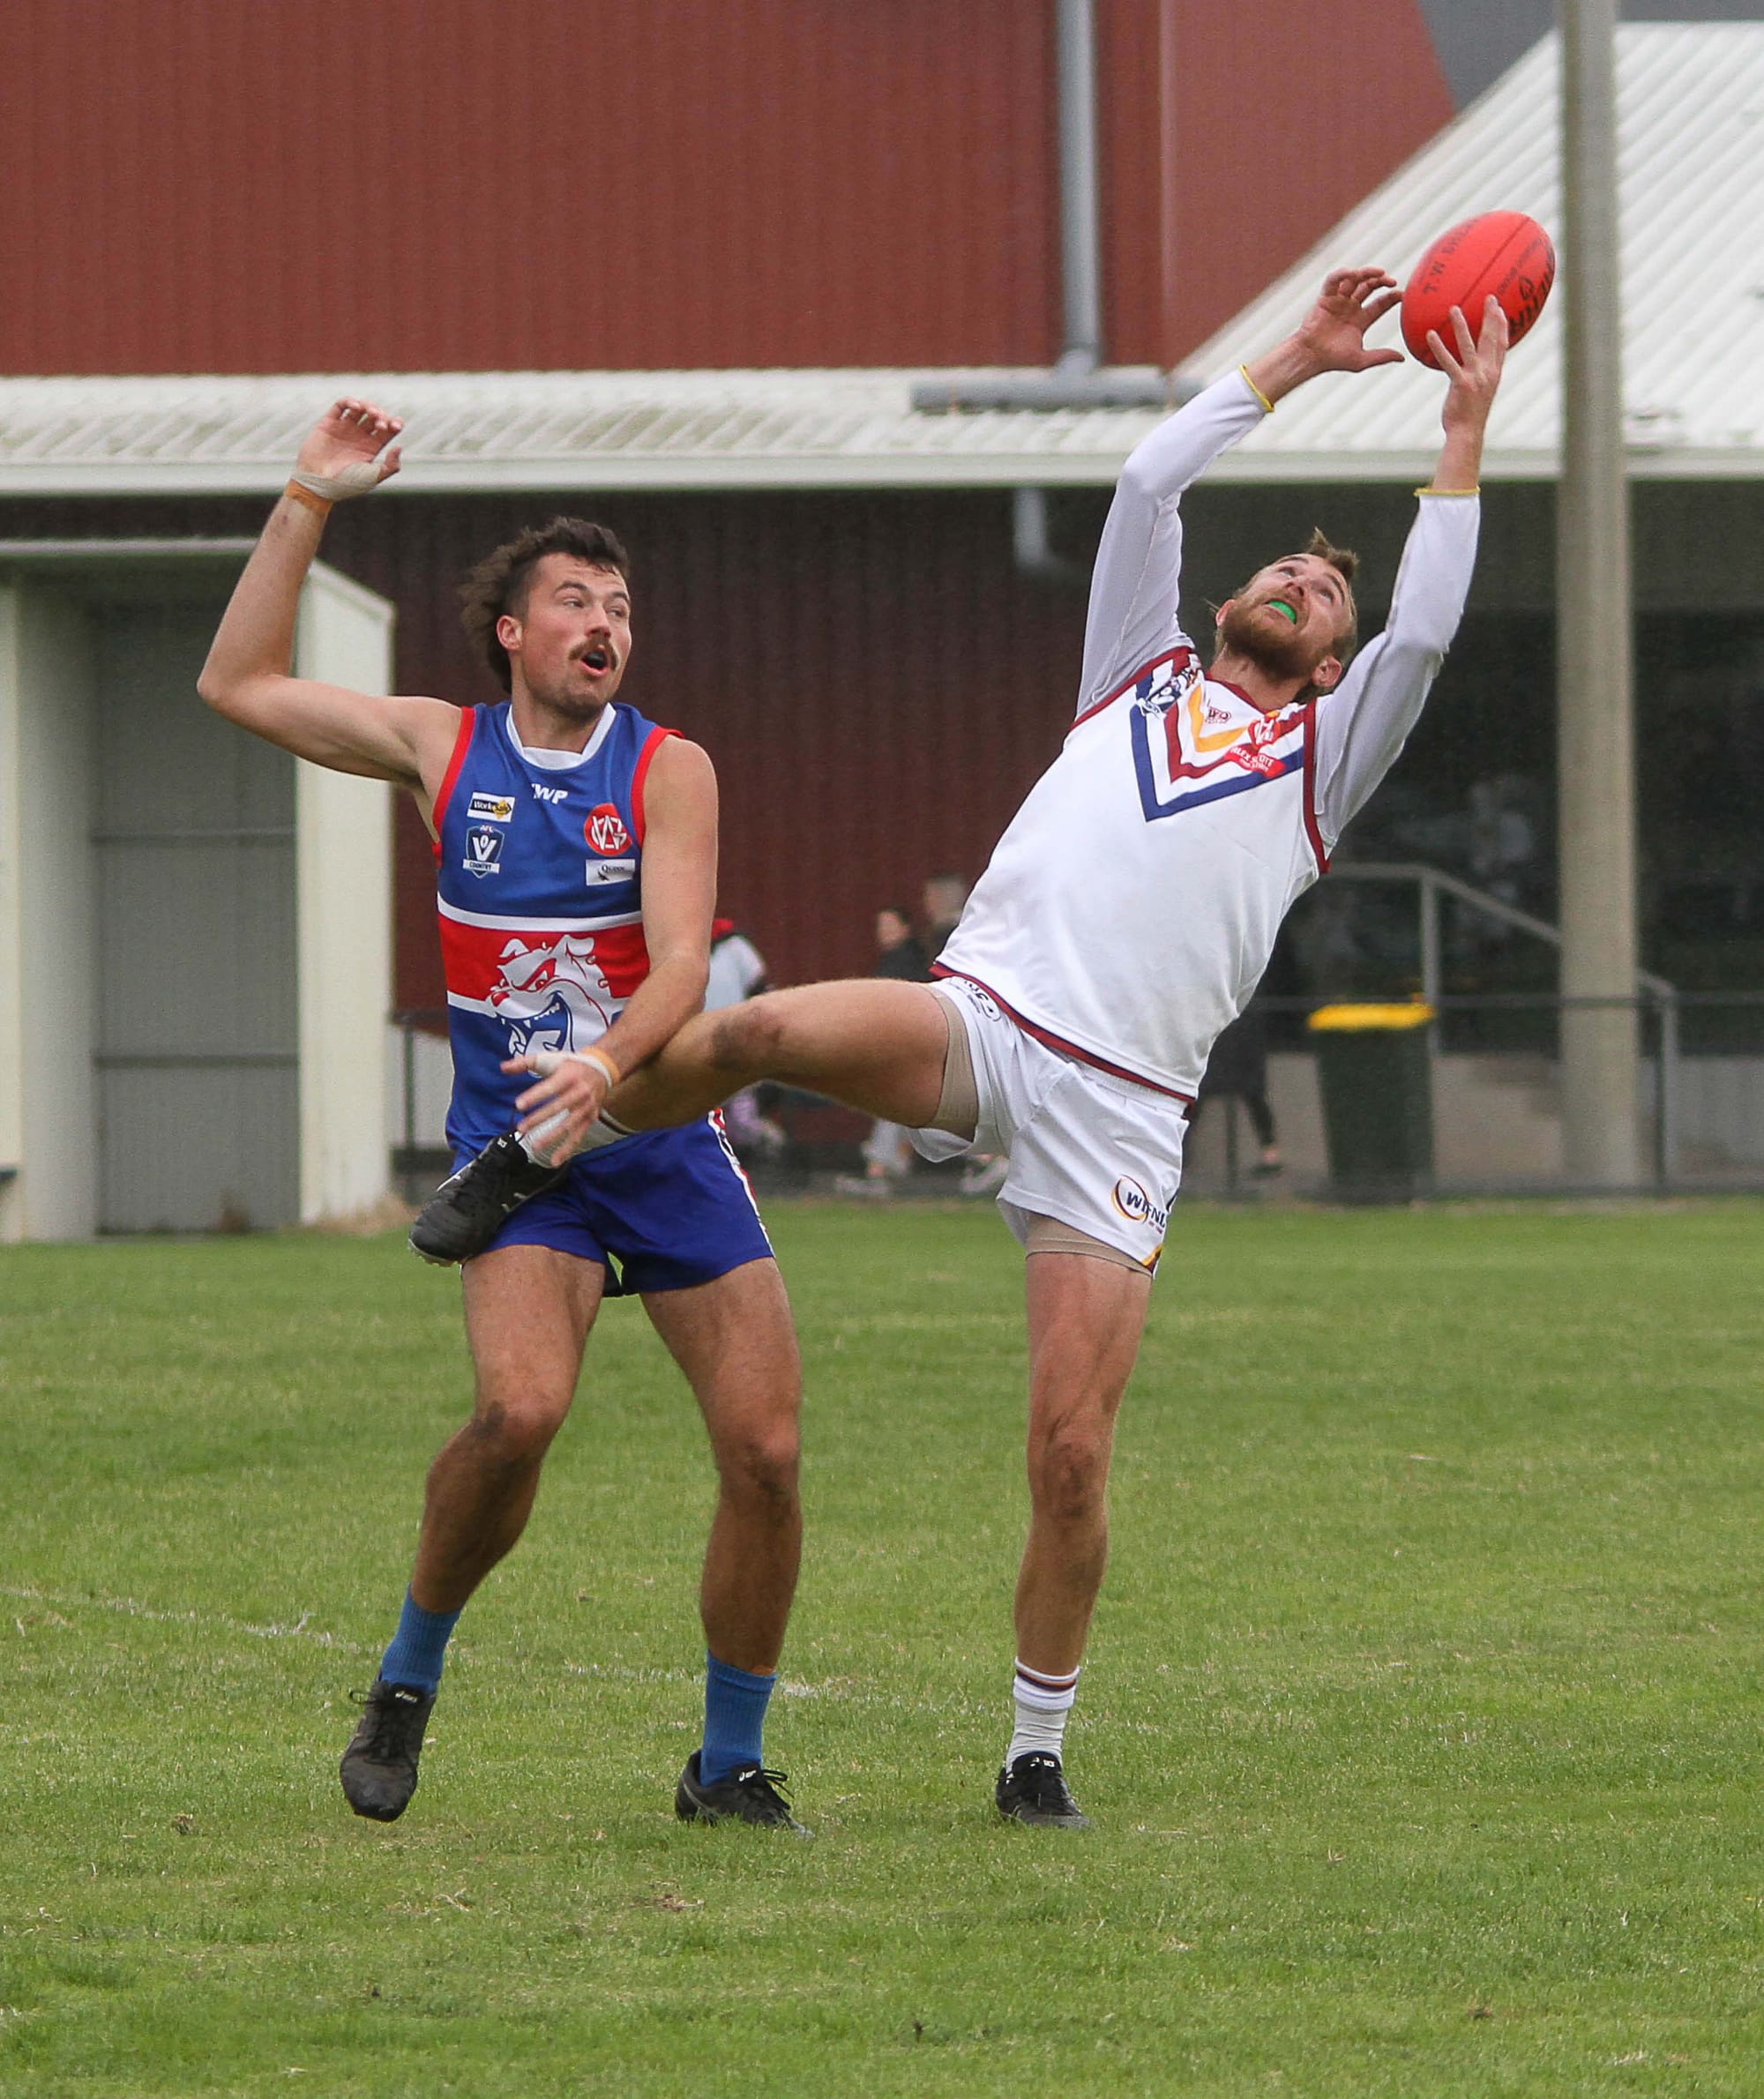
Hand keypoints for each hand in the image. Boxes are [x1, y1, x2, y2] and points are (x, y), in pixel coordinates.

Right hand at [292, 397, 403, 497]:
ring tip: (372, 413)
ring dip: (369, 406)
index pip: (388, 429)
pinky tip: (356, 407)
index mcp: (371, 447)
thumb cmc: (347, 484)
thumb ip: (391, 466)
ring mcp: (344, 428)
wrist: (319, 483)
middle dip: (382, 416)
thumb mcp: (374, 478)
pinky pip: (340, 406)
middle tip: (382, 424)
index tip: (397, 426)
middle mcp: (359, 436)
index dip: (395, 423)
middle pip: (375, 417)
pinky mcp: (329, 423)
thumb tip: (399, 447)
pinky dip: (350, 402)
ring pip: (360, 408)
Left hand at [502, 1048, 611, 1163]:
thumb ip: (525, 1063)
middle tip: (521, 1128)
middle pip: (559, 1107)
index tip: (519, 1104)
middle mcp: (581, 1092)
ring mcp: (586, 1107)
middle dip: (539, 1118)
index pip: (551, 1087)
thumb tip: (503, 1068)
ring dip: (552, 1136)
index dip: (535, 1096)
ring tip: (535, 1146)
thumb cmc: (571, 1065)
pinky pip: (578, 1136)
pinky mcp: (590, 1119)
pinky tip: (555, 1160)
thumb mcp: (550, 1059)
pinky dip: (567, 1149)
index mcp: (569, 1075)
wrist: (602, 1069)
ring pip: (569, 1124)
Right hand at [1292, 267, 1403, 376]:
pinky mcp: (1325, 298)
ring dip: (1366, 273)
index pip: (1380, 304)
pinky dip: (1343, 273)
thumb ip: (1381, 356)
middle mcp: (1350, 308)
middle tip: (1391, 281)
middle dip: (1381, 281)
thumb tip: (1402, 357)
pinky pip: (1334, 280)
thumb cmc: (1333, 360)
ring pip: (1354, 280)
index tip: (1402, 294)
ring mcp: (1338, 301)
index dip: (1392, 297)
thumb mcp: (1361, 359)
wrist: (1310, 356)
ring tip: (1378, 273)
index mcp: (1360, 320)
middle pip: (1369, 287)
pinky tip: (1353, 272)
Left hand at [1430, 296, 1508, 434]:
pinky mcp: (1461, 384)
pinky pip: (1448, 361)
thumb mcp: (1479, 394)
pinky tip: (1431, 335)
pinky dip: (1439, 347)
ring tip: (1454, 308)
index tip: (1501, 309)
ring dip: (1461, 325)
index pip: (1502, 344)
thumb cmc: (1470, 416)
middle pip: (1491, 339)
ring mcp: (1476, 377)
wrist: (1467, 434)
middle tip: (1489, 297)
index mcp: (1494, 374)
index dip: (1503, 326)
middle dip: (1491, 316)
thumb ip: (1479, 378)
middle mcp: (1488, 372)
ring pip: (1469, 345)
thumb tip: (1470, 370)